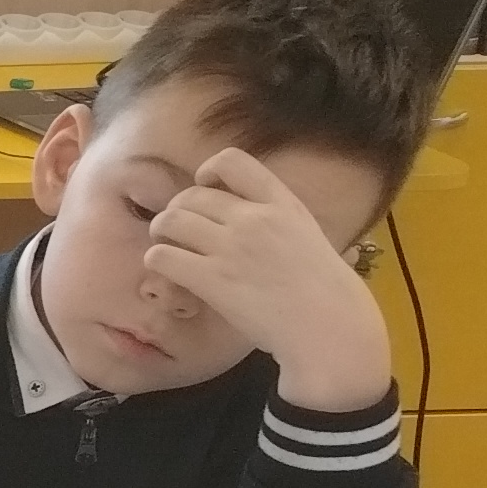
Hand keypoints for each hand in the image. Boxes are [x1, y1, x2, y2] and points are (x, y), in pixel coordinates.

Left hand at [142, 148, 393, 409]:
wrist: (329, 326)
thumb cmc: (326, 290)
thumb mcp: (309, 236)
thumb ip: (278, 220)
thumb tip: (248, 214)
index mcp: (282, 204)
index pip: (232, 161)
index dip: (208, 170)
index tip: (206, 188)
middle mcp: (254, 218)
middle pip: (192, 195)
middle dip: (178, 209)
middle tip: (179, 230)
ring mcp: (232, 247)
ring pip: (171, 220)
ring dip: (161, 232)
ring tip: (168, 247)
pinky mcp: (212, 279)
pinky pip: (163, 256)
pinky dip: (157, 261)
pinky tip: (168, 272)